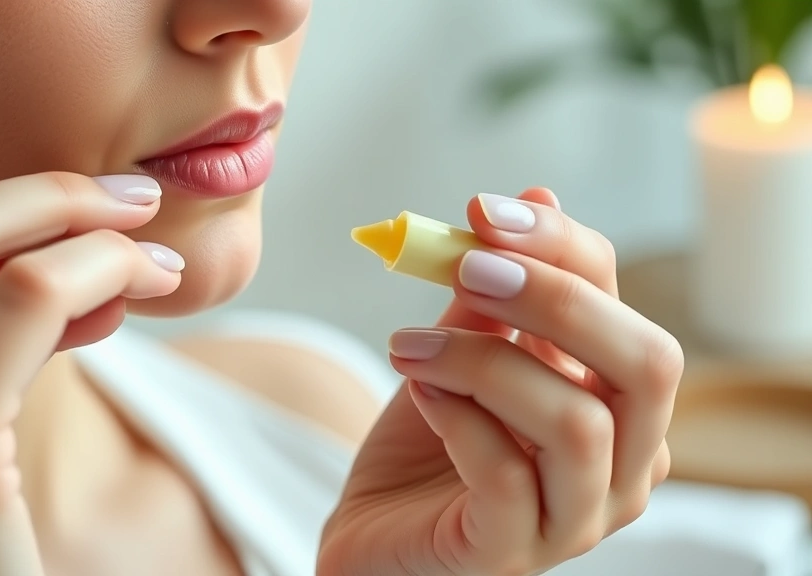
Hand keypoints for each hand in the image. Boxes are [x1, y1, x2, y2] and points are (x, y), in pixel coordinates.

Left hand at [320, 189, 680, 575]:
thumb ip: (498, 291)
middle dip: (554, 298)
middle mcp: (625, 466)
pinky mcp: (514, 552)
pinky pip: (506, 477)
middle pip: (647, 365)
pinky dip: (456, 419)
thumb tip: (540, 195)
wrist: (376, 528)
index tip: (484, 212)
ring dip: (482, 361)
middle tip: (468, 267)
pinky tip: (417, 390)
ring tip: (408, 343)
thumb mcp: (464, 350)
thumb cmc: (428, 440)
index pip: (631, 314)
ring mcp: (578, 518)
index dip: (564, 249)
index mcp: (621, 407)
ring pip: (577, 423)